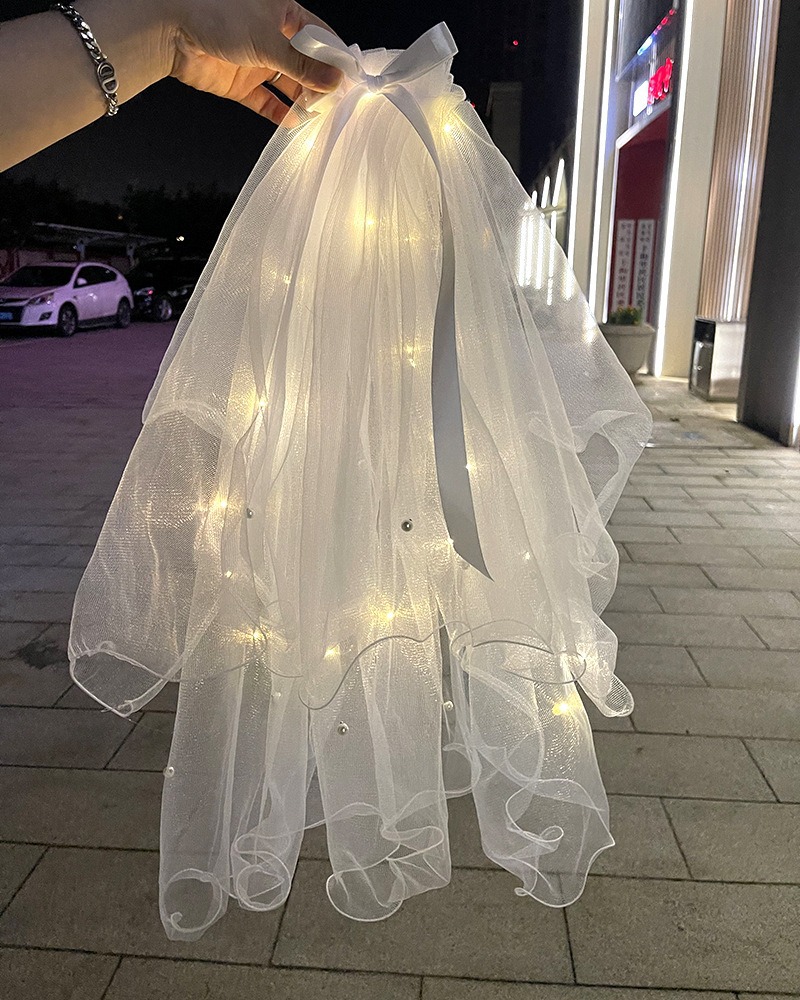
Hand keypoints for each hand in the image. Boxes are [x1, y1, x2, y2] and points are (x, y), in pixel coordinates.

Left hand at [164, 0, 342, 124]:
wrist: (172, 32)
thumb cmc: (218, 17)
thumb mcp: (268, 40)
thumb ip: (302, 65)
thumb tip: (334, 80)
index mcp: (282, 13)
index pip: (319, 35)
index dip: (335, 55)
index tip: (350, 77)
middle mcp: (271, 37)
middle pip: (305, 63)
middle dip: (319, 83)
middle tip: (336, 102)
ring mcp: (256, 61)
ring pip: (287, 85)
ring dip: (301, 100)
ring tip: (317, 116)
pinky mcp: (240, 84)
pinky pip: (265, 101)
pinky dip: (278, 113)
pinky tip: (292, 123)